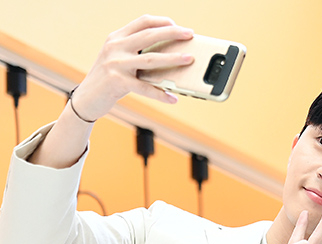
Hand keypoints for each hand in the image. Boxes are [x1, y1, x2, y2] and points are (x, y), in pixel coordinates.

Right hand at [70, 15, 194, 121]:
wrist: (86, 98)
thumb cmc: (108, 79)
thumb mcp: (117, 59)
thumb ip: (135, 52)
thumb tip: (166, 54)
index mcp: (117, 37)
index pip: (142, 22)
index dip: (162, 21)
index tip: (178, 25)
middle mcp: (115, 47)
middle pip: (149, 35)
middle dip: (172, 33)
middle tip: (190, 34)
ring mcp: (116, 64)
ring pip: (151, 59)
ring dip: (173, 59)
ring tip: (189, 59)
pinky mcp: (118, 82)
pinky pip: (145, 88)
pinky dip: (161, 94)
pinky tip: (173, 98)